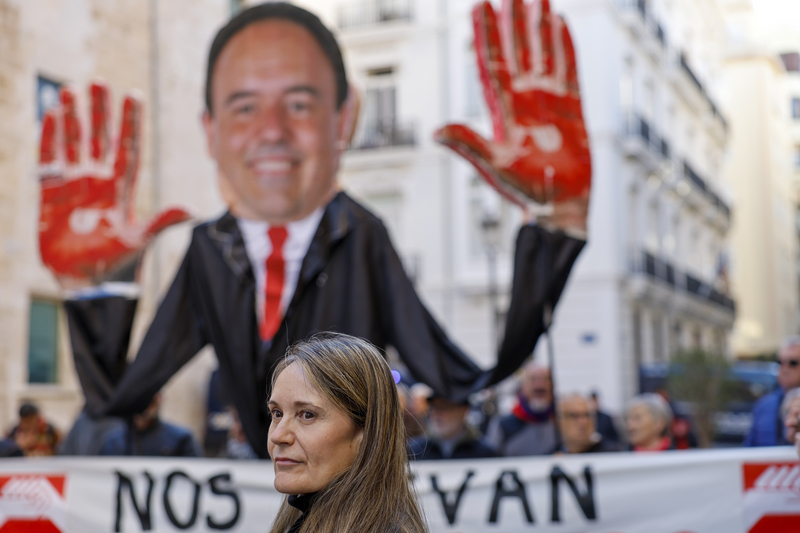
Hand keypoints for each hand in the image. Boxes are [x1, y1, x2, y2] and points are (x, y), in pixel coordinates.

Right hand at [39, 83, 189, 287]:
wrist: (85, 281)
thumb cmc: (116, 263)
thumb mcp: (141, 239)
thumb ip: (163, 221)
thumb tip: (192, 210)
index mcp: (122, 189)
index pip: (128, 148)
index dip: (130, 123)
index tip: (133, 95)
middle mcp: (98, 182)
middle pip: (100, 138)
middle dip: (100, 111)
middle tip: (99, 82)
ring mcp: (74, 186)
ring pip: (73, 144)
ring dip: (72, 118)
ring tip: (70, 91)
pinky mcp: (50, 195)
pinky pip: (49, 160)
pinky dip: (49, 139)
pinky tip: (51, 115)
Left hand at [435, 0, 590, 233]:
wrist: (562, 206)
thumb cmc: (526, 191)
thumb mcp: (493, 166)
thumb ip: (467, 144)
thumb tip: (434, 132)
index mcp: (503, 110)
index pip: (492, 62)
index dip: (486, 34)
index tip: (481, 4)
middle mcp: (524, 100)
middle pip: (517, 51)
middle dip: (513, 21)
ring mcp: (548, 102)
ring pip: (543, 54)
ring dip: (539, 27)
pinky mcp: (572, 108)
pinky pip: (569, 70)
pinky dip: (565, 47)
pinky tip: (560, 25)